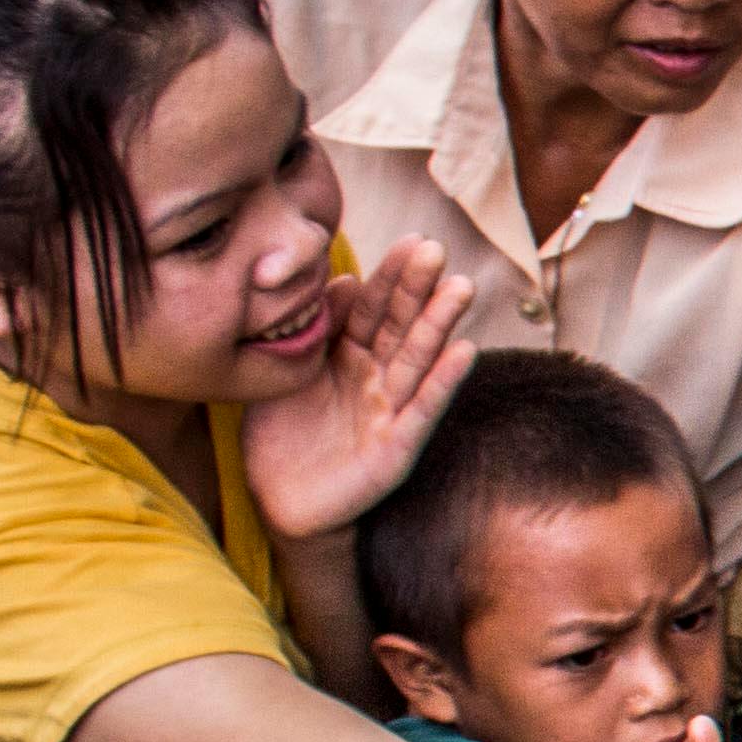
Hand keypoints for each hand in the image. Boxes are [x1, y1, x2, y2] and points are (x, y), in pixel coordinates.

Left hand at [237, 238, 473, 536]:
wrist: (278, 500)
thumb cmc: (281, 434)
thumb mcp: (286, 372)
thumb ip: (313, 329)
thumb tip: (342, 279)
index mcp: (346, 358)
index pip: (371, 308)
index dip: (392, 276)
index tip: (414, 240)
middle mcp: (374, 379)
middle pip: (399, 326)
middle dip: (418, 289)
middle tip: (437, 251)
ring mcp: (389, 411)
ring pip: (416, 359)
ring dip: (439, 323)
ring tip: (460, 288)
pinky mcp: (396, 448)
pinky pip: (421, 409)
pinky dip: (442, 381)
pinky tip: (463, 351)